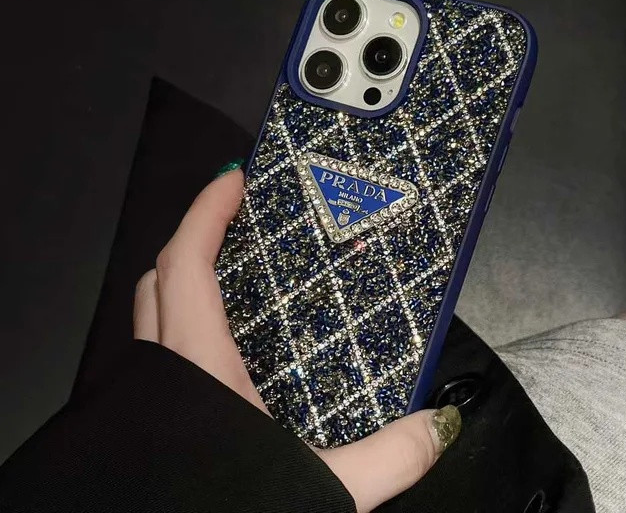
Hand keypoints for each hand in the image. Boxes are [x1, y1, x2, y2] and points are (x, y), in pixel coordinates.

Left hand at [133, 169, 459, 511]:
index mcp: (196, 362)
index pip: (186, 261)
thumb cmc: (230, 509)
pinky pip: (159, 342)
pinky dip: (185, 319)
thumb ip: (389, 457)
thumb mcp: (323, 487)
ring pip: (153, 308)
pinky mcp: (151, 410)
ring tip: (236, 271)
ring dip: (186, 276)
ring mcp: (149, 388)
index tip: (235, 178)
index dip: (206, 210)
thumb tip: (442, 423)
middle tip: (242, 221)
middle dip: (197, 235)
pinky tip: (228, 344)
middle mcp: (162, 365)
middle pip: (162, 274)